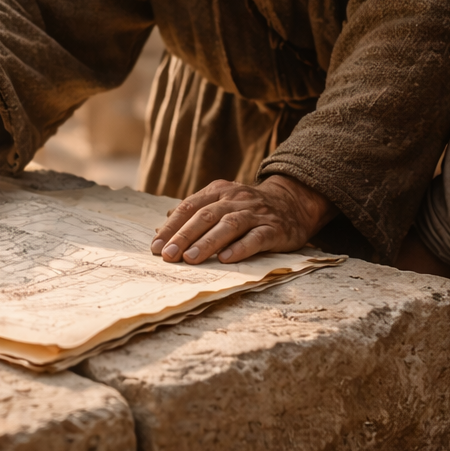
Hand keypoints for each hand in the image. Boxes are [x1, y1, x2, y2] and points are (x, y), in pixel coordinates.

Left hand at [151, 175, 334, 263]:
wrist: (293, 203)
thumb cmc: (248, 208)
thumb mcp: (220, 203)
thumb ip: (193, 214)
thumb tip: (161, 229)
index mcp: (219, 191)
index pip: (189, 207)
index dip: (171, 227)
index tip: (155, 247)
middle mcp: (236, 199)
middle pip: (206, 216)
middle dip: (184, 236)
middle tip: (168, 255)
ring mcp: (256, 213)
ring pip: (229, 225)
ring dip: (208, 243)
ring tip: (190, 259)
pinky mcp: (274, 229)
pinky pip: (256, 238)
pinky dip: (240, 248)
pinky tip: (226, 259)